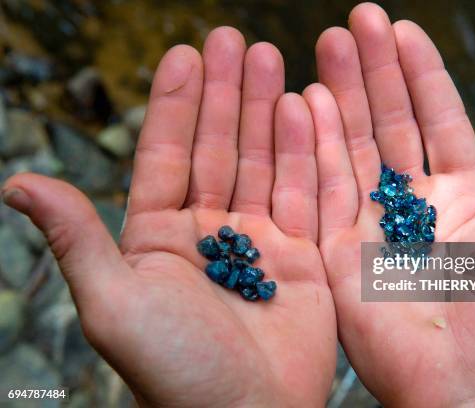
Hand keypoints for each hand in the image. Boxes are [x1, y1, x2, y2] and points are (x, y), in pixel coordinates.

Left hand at [2, 28, 335, 406]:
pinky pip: (302, 192)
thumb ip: (77, 238)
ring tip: (268, 58)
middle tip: (233, 39)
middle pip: (216, 147)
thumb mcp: (115, 303)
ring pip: (260, 161)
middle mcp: (208, 233)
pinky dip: (300, 151)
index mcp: (158, 239)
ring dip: (262, 110)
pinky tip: (299, 109)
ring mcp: (258, 241)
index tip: (183, 52)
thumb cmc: (177, 371)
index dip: (174, 104)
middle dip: (224, 93)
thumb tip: (17, 183)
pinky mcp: (301, 255)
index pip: (165, 154)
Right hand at [305, 3, 474, 406]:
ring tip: (326, 46)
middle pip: (388, 122)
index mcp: (462, 194)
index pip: (438, 118)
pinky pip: (323, 187)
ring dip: (339, 96)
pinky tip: (305, 103)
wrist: (467, 389)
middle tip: (354, 21)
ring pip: (352, 145)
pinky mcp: (338, 247)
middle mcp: (412, 202)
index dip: (421, 74)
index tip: (403, 29)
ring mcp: (372, 222)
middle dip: (372, 71)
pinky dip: (314, 145)